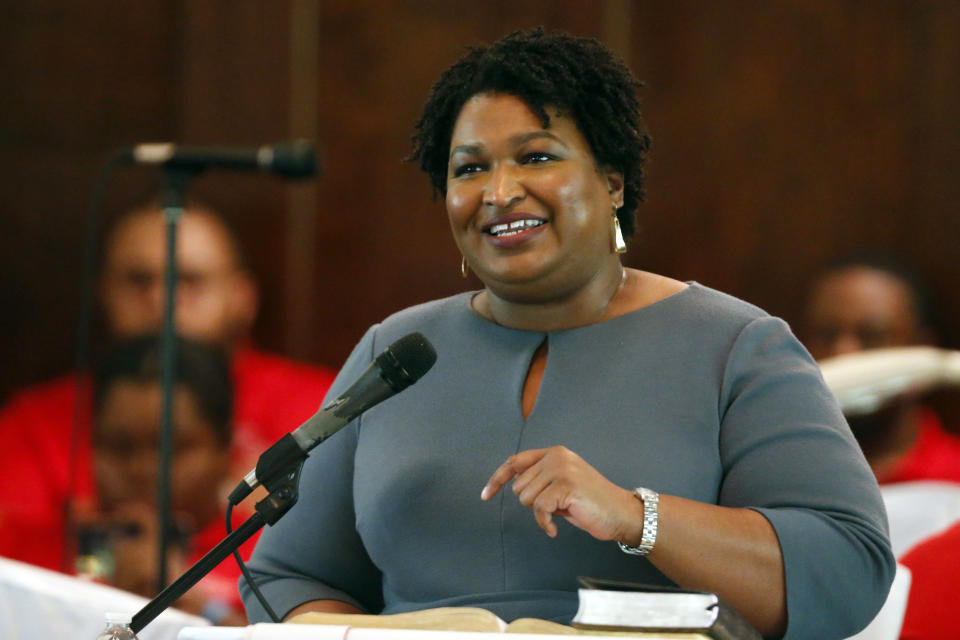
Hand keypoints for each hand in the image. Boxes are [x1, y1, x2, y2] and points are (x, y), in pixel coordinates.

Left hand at [481, 446, 639, 541]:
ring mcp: (561, 469)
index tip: (485, 495)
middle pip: (518, 486)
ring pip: (526, 498)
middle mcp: (556, 456)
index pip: (515, 462)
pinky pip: (538, 510)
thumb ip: (539, 479)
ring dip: (540, 512)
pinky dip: (544, 523)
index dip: (497, 478)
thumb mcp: (561, 484)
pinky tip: (554, 529)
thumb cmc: (590, 503)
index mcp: (554, 452)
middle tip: (557, 506)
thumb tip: (510, 482)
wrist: (621, 514)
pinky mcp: (566, 486)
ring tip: (562, 511)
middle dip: (533, 502)